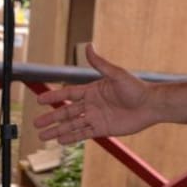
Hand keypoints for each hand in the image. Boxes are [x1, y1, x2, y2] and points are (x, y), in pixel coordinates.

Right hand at [33, 44, 155, 144]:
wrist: (151, 106)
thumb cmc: (136, 88)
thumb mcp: (116, 74)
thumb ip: (100, 63)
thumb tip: (88, 45)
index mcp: (92, 90)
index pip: (68, 94)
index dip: (53, 97)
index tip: (39, 100)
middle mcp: (92, 105)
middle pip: (66, 112)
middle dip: (51, 118)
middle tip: (36, 123)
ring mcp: (96, 118)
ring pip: (72, 125)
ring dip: (58, 130)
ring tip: (43, 136)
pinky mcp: (103, 129)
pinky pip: (84, 134)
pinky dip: (72, 137)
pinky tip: (60, 141)